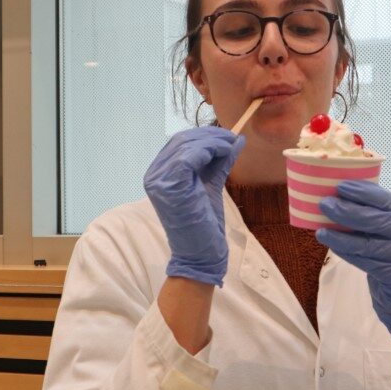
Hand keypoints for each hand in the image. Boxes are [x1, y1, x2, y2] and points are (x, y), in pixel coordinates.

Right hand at [144, 127, 244, 286]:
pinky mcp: (170, 186)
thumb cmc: (204, 223)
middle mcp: (154, 175)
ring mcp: (159, 181)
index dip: (204, 135)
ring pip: (186, 145)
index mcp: (159, 174)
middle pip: (182, 140)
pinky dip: (209, 150)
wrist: (201, 254)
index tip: (227, 137)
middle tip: (232, 138)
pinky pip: (189, 157)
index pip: (179, 143)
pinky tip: (224, 153)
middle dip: (210, 135)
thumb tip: (237, 139)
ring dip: (213, 141)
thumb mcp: (212, 184)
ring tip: (231, 145)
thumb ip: (220, 162)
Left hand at [316, 181, 390, 342]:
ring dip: (340, 237)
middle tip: (324, 204)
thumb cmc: (390, 246)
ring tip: (320, 231)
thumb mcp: (389, 224)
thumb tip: (337, 193)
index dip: (362, 192)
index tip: (340, 186)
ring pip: (367, 245)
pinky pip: (364, 262)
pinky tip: (331, 246)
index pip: (385, 199)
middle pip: (375, 221)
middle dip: (346, 212)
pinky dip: (345, 253)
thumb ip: (371, 210)